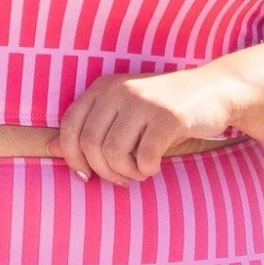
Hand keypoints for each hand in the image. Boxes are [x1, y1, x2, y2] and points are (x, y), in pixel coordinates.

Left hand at [47, 67, 239, 182]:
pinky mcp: (169, 116)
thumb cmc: (162, 110)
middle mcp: (120, 89)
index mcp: (104, 87)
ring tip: (139, 170)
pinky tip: (155, 165)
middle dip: (103, 171)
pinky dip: (147, 170)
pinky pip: (144, 157)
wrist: (214, 91)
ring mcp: (145, 101)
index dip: (72, 156)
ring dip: (126, 172)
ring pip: (114, 153)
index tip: (86, 175)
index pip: (70, 126)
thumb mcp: (124, 114)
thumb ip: (90, 129)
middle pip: (90, 143)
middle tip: (122, 178)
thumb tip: (49, 151)